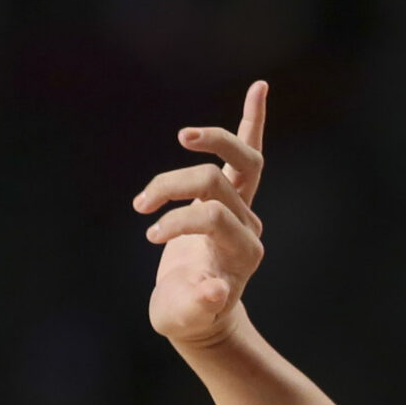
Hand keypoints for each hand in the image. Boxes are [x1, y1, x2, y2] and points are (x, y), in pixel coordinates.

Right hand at [136, 81, 268, 350]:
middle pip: (217, 182)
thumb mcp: (184, 317)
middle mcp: (249, 228)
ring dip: (204, 146)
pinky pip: (247, 153)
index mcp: (241, 254)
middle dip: (174, 186)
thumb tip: (216, 289)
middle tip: (143, 203)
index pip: (210, 216)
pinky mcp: (231, 197)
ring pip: (241, 160)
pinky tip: (261, 86)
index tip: (149, 236)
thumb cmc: (187, 317)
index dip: (175, 221)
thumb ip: (199, 304)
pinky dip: (253, 120)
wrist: (201, 318)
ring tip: (178, 147)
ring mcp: (244, 210)